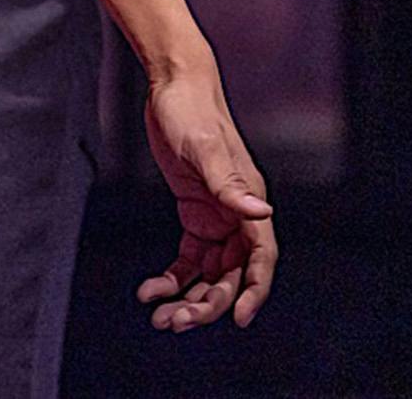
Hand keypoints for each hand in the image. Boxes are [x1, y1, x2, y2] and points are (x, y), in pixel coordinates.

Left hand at [136, 68, 277, 331]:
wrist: (172, 87)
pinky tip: (149, 292)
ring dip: (187, 299)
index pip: (260, 259)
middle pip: (230, 275)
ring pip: (208, 274)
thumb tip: (262, 213)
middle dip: (206, 303)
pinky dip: (171, 279)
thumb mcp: (207, 150)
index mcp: (249, 202)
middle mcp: (237, 216)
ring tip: (160, 319)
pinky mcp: (194, 215)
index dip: (253, 292)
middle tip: (175, 323)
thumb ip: (230, 185)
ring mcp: (216, 218)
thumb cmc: (192, 113)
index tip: (236, 319)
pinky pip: (187, 259)